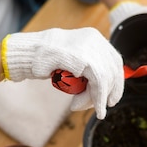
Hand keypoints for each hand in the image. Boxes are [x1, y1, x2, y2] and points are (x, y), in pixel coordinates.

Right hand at [2, 27, 123, 118]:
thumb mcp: (73, 60)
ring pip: (105, 78)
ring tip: (81, 106)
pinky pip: (99, 82)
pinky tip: (97, 110)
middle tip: (102, 108)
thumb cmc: (47, 59)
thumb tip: (105, 87)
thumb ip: (88, 67)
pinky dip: (98, 98)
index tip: (112, 99)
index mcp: (94, 37)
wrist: (29, 53)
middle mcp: (95, 39)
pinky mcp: (83, 58)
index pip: (115, 60)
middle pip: (113, 69)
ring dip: (97, 98)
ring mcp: (89, 47)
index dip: (117, 81)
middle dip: (109, 92)